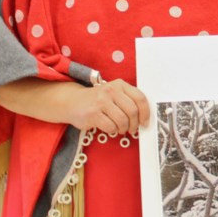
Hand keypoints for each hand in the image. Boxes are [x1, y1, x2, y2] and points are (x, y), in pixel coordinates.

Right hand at [0, 77, 149, 133]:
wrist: (71, 101)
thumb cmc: (97, 100)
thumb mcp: (114, 94)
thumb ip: (128, 101)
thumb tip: (144, 117)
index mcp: (120, 85)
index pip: (140, 98)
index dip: (145, 113)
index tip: (145, 122)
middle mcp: (111, 90)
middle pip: (132, 111)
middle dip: (134, 124)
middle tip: (132, 129)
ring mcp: (101, 101)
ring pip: (122, 120)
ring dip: (123, 129)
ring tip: (119, 129)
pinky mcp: (93, 113)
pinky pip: (110, 127)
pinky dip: (113, 131)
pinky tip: (110, 129)